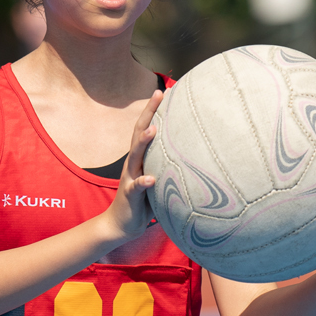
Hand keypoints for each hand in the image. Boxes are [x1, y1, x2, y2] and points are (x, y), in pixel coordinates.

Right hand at [101, 90, 163, 240]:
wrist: (121, 225)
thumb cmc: (144, 200)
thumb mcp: (157, 178)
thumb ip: (168, 165)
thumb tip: (193, 153)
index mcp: (141, 158)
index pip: (146, 128)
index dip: (154, 110)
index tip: (165, 91)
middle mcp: (134, 163)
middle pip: (139, 133)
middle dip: (148, 113)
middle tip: (158, 93)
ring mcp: (130, 177)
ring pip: (136, 156)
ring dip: (143, 142)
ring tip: (153, 129)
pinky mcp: (130, 195)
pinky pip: (137, 187)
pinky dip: (143, 182)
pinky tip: (151, 179)